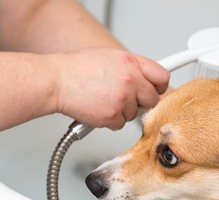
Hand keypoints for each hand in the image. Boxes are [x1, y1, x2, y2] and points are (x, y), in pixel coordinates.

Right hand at [49, 47, 169, 129]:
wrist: (56, 81)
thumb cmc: (78, 68)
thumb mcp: (110, 57)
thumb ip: (132, 67)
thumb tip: (146, 78)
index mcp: (132, 63)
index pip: (162, 77)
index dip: (159, 86)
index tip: (155, 90)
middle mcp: (131, 80)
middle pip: (153, 99)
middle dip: (141, 101)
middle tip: (126, 98)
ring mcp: (123, 99)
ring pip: (135, 114)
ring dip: (123, 111)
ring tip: (104, 99)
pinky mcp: (113, 116)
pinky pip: (120, 124)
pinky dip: (110, 120)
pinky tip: (99, 108)